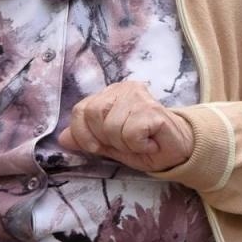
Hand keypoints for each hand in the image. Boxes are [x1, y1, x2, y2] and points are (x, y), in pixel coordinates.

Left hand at [58, 81, 194, 172]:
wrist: (179, 152)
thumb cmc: (146, 146)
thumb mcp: (110, 145)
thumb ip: (87, 139)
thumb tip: (62, 139)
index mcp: (109, 94)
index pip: (79, 110)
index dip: (84, 134)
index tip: (99, 147)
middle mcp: (123, 89)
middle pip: (92, 115)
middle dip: (106, 139)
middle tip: (126, 143)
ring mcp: (138, 96)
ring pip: (111, 127)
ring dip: (124, 144)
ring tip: (140, 142)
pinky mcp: (152, 109)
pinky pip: (130, 133)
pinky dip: (139, 145)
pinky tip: (150, 142)